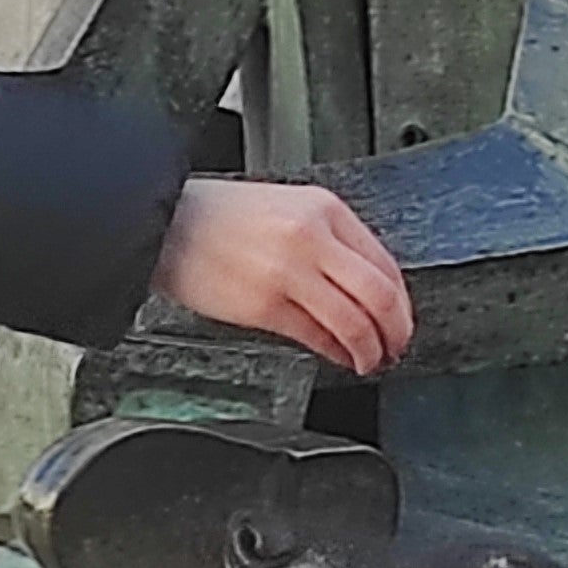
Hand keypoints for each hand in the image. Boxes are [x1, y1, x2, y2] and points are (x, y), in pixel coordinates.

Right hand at [156, 178, 414, 375]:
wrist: (166, 223)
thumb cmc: (219, 217)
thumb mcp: (286, 208)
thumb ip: (328, 240)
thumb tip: (365, 285)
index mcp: (324, 209)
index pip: (385, 261)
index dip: (402, 300)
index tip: (401, 318)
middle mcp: (312, 238)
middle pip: (380, 295)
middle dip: (398, 330)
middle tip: (398, 345)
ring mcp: (289, 273)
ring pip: (355, 322)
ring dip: (371, 349)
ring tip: (371, 360)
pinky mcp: (265, 305)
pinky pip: (317, 337)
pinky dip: (337, 353)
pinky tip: (340, 357)